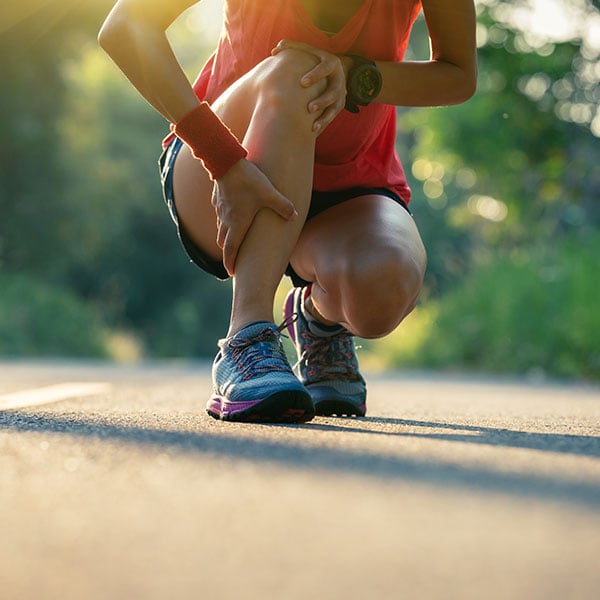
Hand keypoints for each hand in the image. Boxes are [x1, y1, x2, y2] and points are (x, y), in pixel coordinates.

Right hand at [212, 158, 297, 275]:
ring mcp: (220, 210)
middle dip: (229, 253)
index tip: (232, 273)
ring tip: (234, 240)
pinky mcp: (218, 199)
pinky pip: (220, 215)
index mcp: (237, 224)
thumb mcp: (269, 193)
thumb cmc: (247, 180)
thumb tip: (295, 216)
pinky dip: (225, 221)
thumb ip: (283, 206)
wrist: (225, 161)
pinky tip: (232, 215)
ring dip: (226, 237)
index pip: (231, 250)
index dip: (231, 263)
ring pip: (221, 229)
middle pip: (224, 242)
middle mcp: (226, 220)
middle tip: (234, 260)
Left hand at [272, 39, 348, 133]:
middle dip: (322, 100)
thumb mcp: (307, 50)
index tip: (302, 83)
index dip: (315, 75)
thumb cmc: (315, 59)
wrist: (335, 69)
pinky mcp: (339, 105)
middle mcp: (339, 79)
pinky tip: (313, 133)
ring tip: (313, 127)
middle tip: (309, 108)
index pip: (325, 68)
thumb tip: (274, 50)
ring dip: (325, 117)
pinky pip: (332, 117)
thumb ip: (292, 47)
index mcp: (331, 63)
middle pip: (334, 91)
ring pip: (335, 107)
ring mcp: (341, 93)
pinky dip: (323, 124)